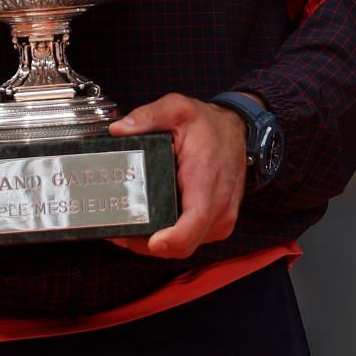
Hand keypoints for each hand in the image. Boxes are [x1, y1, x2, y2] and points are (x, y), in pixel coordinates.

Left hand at [107, 94, 247, 258]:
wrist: (238, 131)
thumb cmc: (210, 125)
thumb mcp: (179, 108)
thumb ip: (149, 116)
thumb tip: (119, 129)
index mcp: (206, 178)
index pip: (195, 220)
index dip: (173, 238)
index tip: (153, 241)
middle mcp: (218, 204)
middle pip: (184, 243)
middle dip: (147, 244)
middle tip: (118, 231)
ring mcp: (221, 218)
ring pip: (185, 247)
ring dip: (156, 244)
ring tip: (128, 228)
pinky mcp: (218, 224)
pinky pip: (191, 242)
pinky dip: (170, 240)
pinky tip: (150, 227)